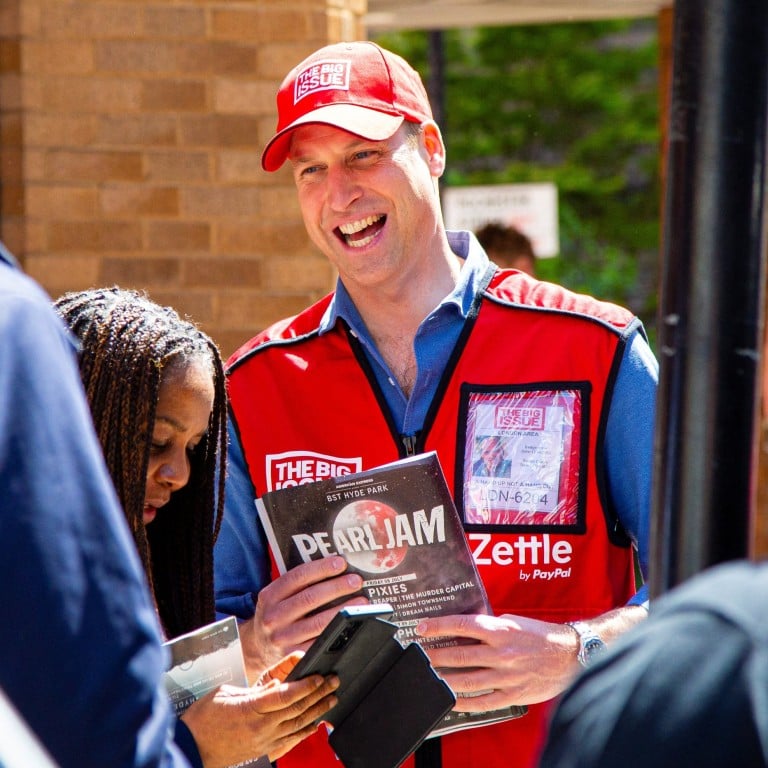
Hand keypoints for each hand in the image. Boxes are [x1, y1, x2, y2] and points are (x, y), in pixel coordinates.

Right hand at [181, 652, 339, 767]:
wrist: (191, 749)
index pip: (286, 695)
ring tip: (332, 699)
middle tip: (334, 681)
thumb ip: (254, 690)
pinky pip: (290, 740)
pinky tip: (316, 724)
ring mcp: (264, 741)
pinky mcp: (263, 750)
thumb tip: (276, 685)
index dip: (306, 685)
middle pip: (297, 708)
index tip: (320, 676)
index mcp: (250, 709)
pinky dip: (305, 731)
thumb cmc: (203, 719)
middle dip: (319, 694)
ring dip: (318, 711)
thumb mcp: (226, 693)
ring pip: (298, 725)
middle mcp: (261, 727)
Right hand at [239, 556, 368, 676]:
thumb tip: (333, 567)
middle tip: (356, 581)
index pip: (298, 577)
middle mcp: (273, 617)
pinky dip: (338, 633)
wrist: (256, 649)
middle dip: (337, 587)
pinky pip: (320, 643)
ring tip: (361, 601)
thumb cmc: (275, 615)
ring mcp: (283, 639)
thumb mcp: (276, 597)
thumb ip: (296, 584)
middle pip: (310, 598)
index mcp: (269, 596)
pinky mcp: (294, 657)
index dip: (321, 568)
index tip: (341, 563)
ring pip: (319, 623)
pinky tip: (350, 625)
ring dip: (343, 610)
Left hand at [415, 613, 580, 709]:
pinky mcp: (513, 694)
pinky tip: (452, 700)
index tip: (422, 628)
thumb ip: (490, 627)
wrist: (570, 655)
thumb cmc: (540, 636)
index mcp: (501, 630)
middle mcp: (502, 653)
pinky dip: (465, 702)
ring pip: (468, 680)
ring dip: (445, 678)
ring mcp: (507, 675)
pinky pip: (484, 701)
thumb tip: (465, 630)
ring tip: (431, 676)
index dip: (439, 626)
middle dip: (436, 655)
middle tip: (421, 655)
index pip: (462, 625)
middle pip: (460, 655)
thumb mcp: (513, 622)